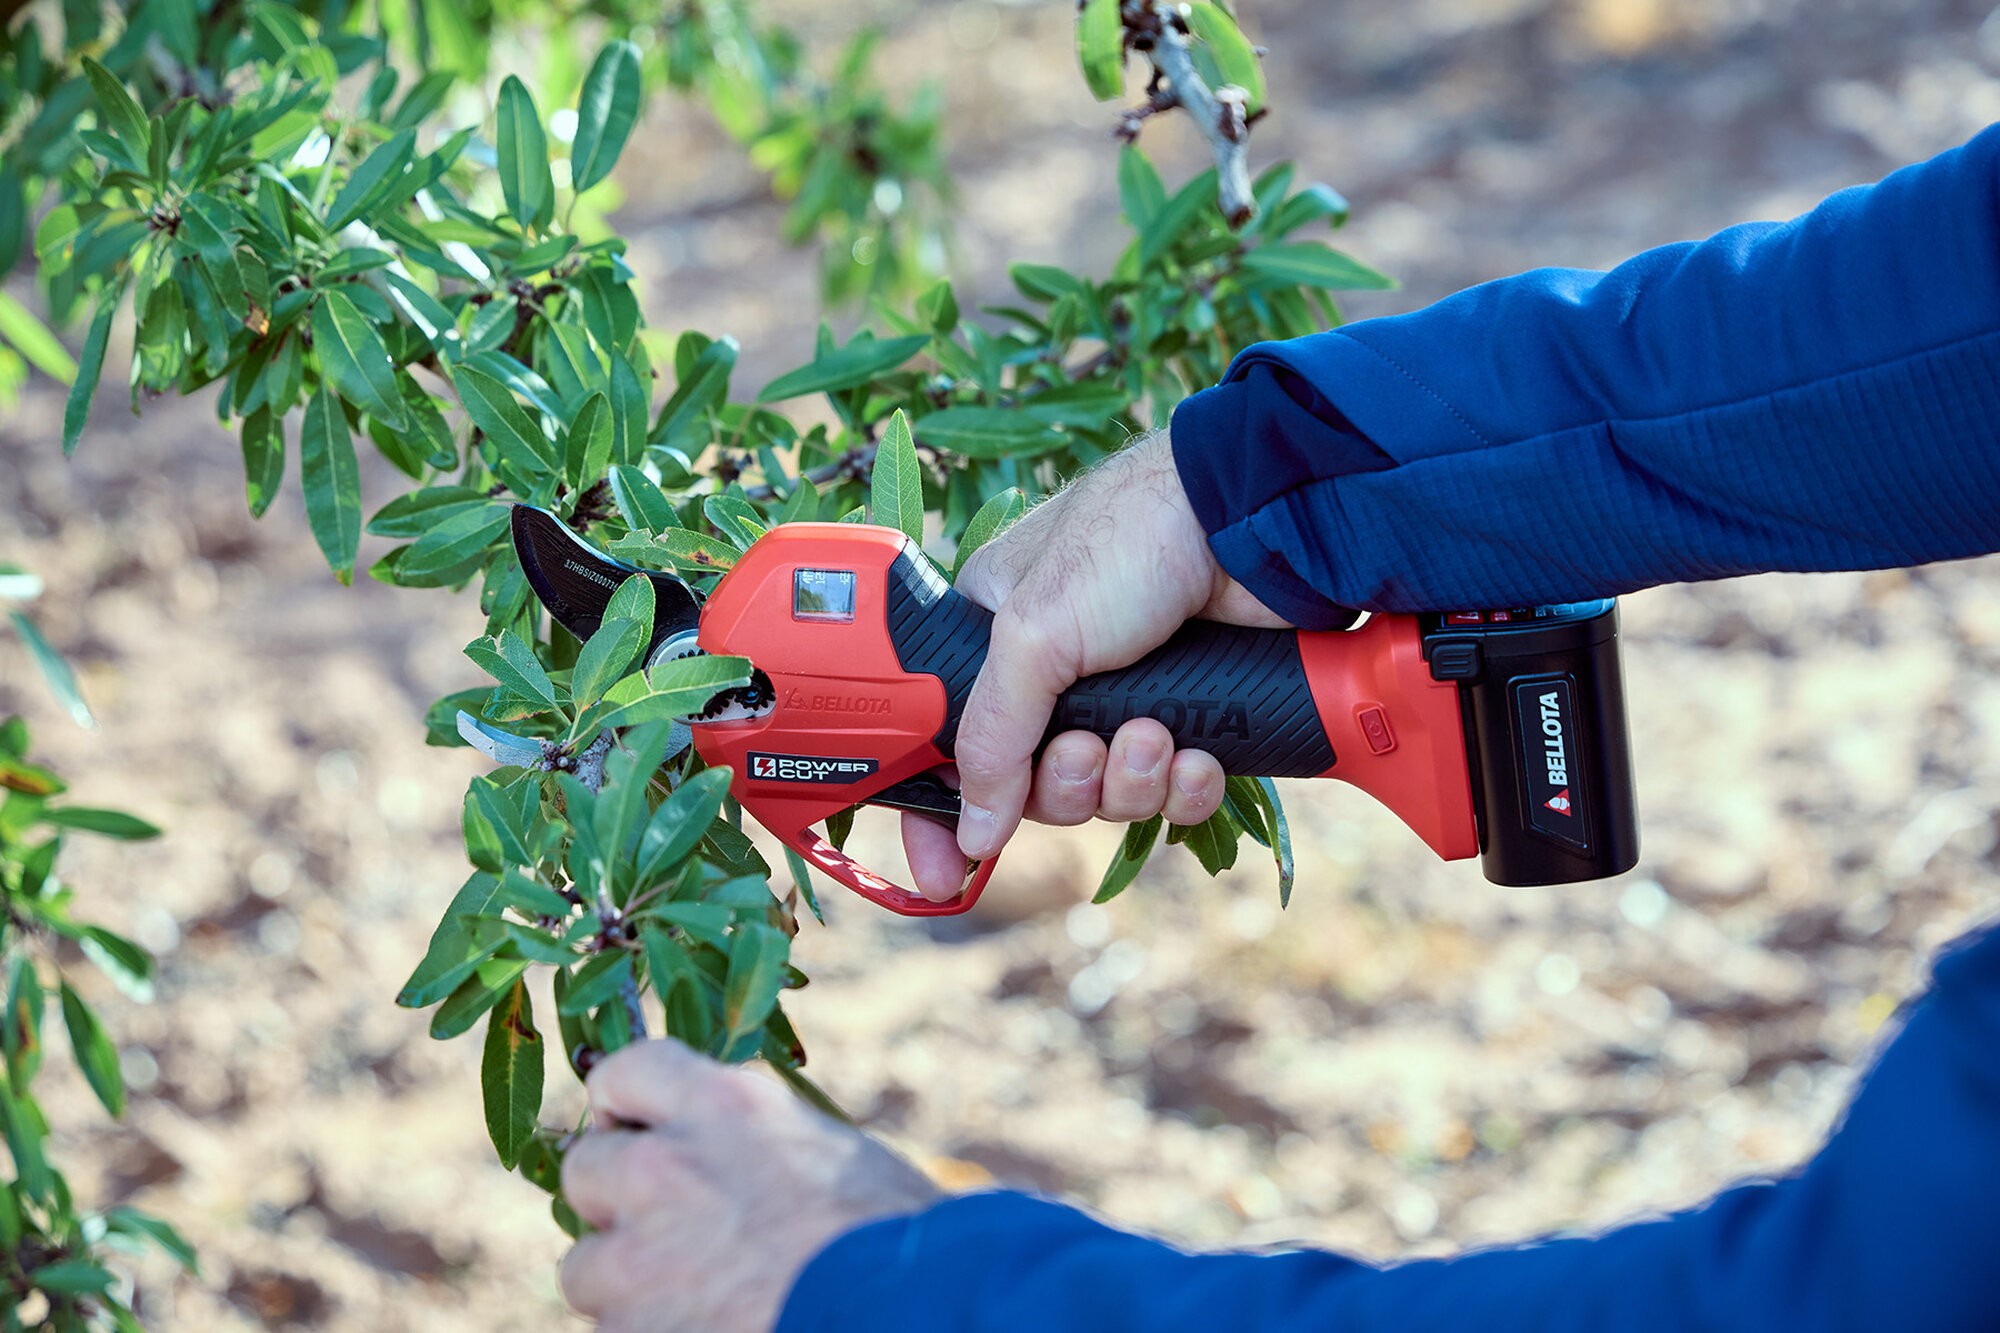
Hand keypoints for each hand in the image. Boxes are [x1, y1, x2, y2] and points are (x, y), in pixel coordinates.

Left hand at [560, 1040, 939, 1331]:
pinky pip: (613, 1330)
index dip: (626, 1107)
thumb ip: (751, 1137)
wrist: (903, 1314)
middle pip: (586, 1169)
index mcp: (722, 1106)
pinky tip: (706, 1327)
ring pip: (586, 1267)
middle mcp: (665, 1168)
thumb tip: (720, 1146)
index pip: (623, 1073)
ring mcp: (640, 1258)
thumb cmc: (891, 1236)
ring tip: (692, 1295)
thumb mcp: (826, 1148)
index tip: (637, 1131)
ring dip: (625, 1281)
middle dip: (618, 1199)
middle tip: (667, 1226)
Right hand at [901, 429, 1290, 899]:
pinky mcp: (1193, 716)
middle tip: (1086, 747)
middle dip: (1065, 784)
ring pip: (1107, 797)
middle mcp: (1053, 678)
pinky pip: (1173, 795)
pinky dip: (1184, 786)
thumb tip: (971, 833)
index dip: (943, 817)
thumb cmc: (1128, 540)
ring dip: (1129, 780)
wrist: (1250, 523)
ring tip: (1154, 732)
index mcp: (991, 642)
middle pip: (1034, 789)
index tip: (946, 874)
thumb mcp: (1031, 634)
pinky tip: (1199, 753)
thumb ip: (990, 737)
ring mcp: (1126, 699)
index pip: (945, 747)